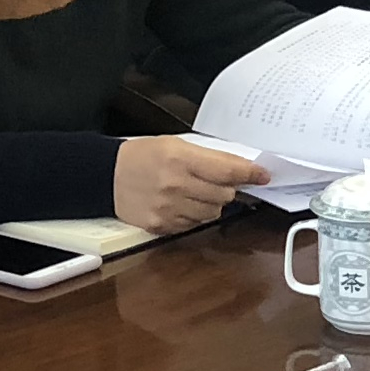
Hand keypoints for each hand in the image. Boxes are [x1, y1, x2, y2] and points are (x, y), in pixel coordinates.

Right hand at [109, 134, 269, 233]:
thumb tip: (238, 168)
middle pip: (225, 194)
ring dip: (211, 203)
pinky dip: (194, 216)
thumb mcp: (174, 144)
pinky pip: (193, 225)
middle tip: (215, 181)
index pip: (227, 169)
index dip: (250, 173)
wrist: (106, 176)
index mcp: (181, 159)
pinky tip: (181, 204)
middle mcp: (176, 185)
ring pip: (213, 212)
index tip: (263, 175)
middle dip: (226, 188)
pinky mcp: (161, 225)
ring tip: (193, 192)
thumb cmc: (141, 156)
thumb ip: (206, 157)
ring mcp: (169, 208)